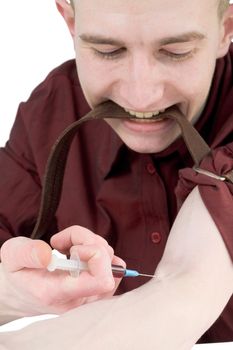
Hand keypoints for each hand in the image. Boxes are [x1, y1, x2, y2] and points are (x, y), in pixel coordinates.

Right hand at [0, 226, 124, 318]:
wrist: (21, 291)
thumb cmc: (18, 272)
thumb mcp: (12, 256)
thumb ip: (27, 253)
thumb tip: (48, 254)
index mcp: (58, 293)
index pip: (101, 280)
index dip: (94, 253)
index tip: (72, 247)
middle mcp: (79, 300)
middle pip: (109, 266)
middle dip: (90, 241)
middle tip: (64, 241)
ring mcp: (91, 297)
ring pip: (113, 263)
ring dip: (92, 244)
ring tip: (67, 246)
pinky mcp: (98, 291)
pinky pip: (114, 267)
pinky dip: (99, 252)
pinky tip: (79, 252)